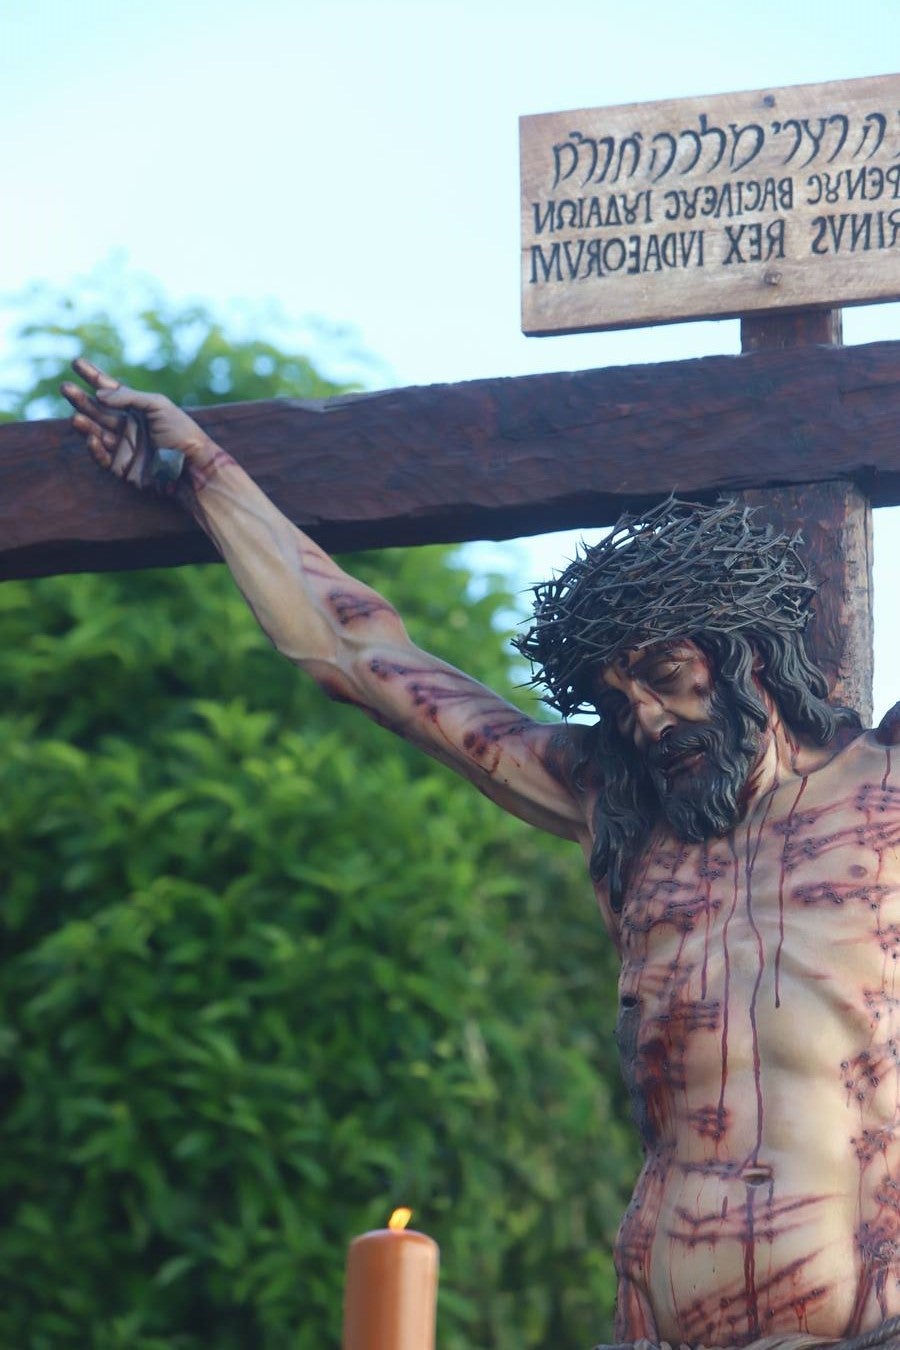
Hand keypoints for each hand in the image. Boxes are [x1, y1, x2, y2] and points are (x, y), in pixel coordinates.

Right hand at [61, 358, 215, 490]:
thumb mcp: (158, 406)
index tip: (76, 362)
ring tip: (74, 416)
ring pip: (96, 431)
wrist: (192, 467)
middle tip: (65, 388)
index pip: (110, 389)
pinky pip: (102, 457)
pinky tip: (91, 438)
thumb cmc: (181, 433)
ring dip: (84, 423)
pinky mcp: (121, 467)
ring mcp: (123, 446)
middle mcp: (127, 425)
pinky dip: (95, 448)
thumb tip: (99, 394)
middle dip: (81, 399)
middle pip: (97, 409)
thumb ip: (129, 397)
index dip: (92, 376)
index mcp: (137, 408)